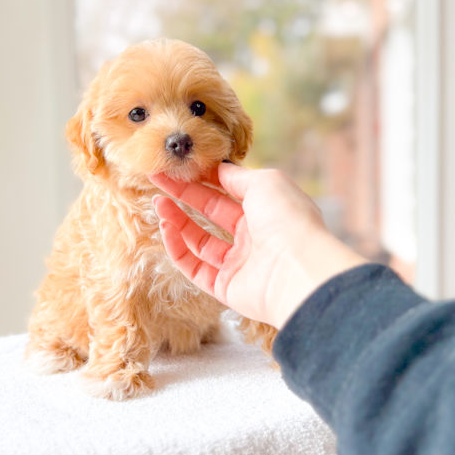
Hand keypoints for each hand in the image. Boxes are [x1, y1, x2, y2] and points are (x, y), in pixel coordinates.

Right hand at [150, 164, 366, 328]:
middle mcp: (253, 237)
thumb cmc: (288, 219)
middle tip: (157, 180)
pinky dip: (178, 248)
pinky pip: (195, 267)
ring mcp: (239, 264)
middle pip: (211, 213)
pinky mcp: (225, 288)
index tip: (178, 167)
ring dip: (177, 221)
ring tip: (158, 203)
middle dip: (184, 195)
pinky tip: (166, 228)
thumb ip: (237, 176)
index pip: (228, 191)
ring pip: (200, 240)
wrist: (297, 270)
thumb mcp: (265, 182)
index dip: (202, 178)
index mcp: (266, 210)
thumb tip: (218, 167)